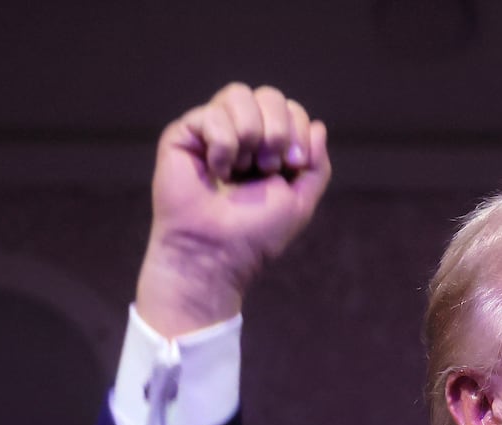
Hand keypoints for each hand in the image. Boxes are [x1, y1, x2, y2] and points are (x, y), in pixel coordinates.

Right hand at [135, 83, 332, 337]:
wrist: (216, 253)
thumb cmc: (255, 234)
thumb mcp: (301, 201)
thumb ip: (316, 164)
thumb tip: (317, 125)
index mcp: (268, 147)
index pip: (290, 108)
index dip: (298, 129)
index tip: (294, 166)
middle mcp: (240, 134)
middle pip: (268, 94)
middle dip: (278, 129)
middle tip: (268, 167)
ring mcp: (210, 132)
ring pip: (238, 93)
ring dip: (250, 134)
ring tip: (241, 169)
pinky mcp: (183, 135)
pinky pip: (211, 114)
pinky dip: (222, 146)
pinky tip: (215, 173)